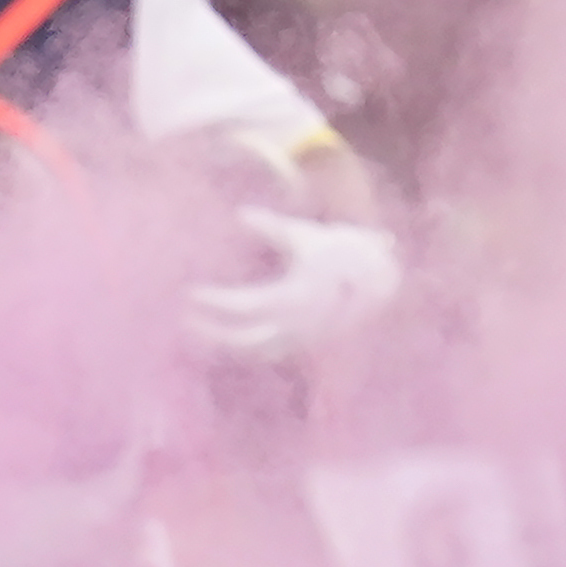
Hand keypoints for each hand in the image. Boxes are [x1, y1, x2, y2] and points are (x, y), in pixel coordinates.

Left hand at [184, 207, 400, 359]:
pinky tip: (221, 338)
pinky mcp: (304, 344)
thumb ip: (270, 227)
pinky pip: (268, 352)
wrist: (379, 276)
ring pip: (254, 351)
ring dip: (224, 345)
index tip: (191, 293)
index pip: (245, 306)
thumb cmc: (338, 249)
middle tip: (185, 319)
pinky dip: (243, 348)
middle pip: (244, 339)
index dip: (215, 302)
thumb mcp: (305, 235)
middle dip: (212, 332)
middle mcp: (298, 324)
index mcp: (296, 295)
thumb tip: (239, 214)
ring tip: (196, 330)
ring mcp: (302, 338)